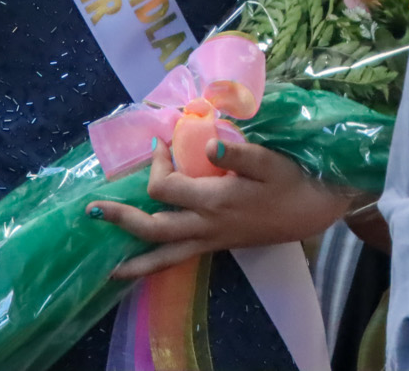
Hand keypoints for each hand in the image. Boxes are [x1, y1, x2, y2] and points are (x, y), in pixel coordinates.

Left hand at [92, 138, 353, 279]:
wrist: (315, 210)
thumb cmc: (293, 181)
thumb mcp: (271, 162)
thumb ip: (239, 154)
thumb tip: (210, 144)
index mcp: (216, 201)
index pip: (166, 188)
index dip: (157, 165)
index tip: (162, 142)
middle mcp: (207, 226)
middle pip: (153, 230)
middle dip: (121, 220)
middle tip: (93, 211)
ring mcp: (211, 240)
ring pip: (164, 257)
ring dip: (134, 260)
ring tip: (108, 267)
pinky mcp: (217, 245)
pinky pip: (179, 258)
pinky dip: (156, 262)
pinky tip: (142, 261)